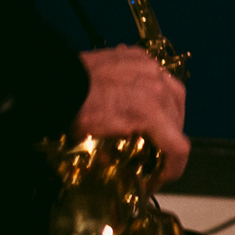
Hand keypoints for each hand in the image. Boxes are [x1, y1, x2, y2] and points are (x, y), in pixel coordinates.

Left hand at [73, 45, 189, 184]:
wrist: (55, 81)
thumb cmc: (76, 113)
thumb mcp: (99, 145)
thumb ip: (123, 154)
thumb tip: (127, 164)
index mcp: (151, 112)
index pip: (179, 147)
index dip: (174, 168)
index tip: (159, 178)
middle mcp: (159, 87)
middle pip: (179, 121)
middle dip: (169, 141)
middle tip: (153, 154)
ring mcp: (151, 67)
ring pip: (175, 94)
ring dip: (169, 114)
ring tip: (154, 123)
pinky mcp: (139, 55)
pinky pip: (158, 75)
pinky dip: (155, 90)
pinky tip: (142, 97)